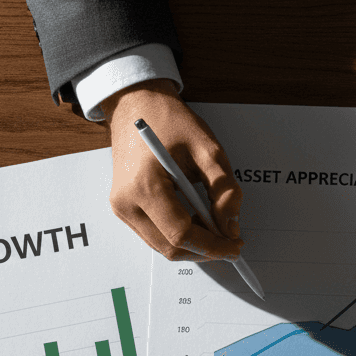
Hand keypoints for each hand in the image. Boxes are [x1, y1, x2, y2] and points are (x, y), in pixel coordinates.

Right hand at [104, 79, 243, 260]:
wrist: (137, 106)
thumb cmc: (169, 121)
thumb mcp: (208, 149)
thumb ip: (224, 190)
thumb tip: (230, 226)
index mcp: (144, 185)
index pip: (180, 233)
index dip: (212, 246)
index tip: (234, 246)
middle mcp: (126, 202)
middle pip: (170, 247)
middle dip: (204, 249)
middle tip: (230, 240)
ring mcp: (121, 208)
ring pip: (162, 246)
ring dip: (192, 244)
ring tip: (215, 226)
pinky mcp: (124, 209)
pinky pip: (155, 235)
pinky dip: (179, 235)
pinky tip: (196, 220)